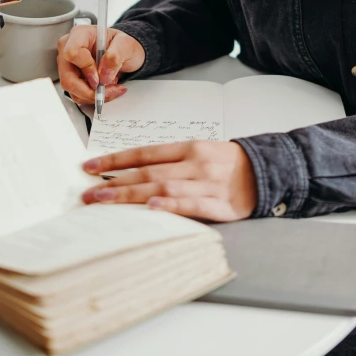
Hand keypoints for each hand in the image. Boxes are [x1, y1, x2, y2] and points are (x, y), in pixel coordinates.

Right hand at [57, 26, 145, 105]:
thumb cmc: (122, 45)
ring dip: (93, 94)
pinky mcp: (71, 77)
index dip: (86, 68)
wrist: (123, 53)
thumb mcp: (126, 45)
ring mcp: (68, 64)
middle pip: (67, 76)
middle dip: (89, 89)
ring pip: (71, 88)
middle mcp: (69, 48)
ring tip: (111, 86)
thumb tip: (104, 74)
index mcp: (80, 34)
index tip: (101, 76)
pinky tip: (105, 89)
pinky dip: (92, 96)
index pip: (72, 53)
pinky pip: (77, 93)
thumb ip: (115, 56)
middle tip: (108, 89)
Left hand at [81, 141, 257, 221]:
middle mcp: (194, 163)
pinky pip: (193, 205)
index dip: (115, 160)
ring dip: (131, 195)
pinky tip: (152, 208)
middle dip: (114, 183)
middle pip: (147, 172)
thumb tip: (133, 171)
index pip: (144, 153)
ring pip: (163, 187)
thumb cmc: (228, 163)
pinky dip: (172, 205)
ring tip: (105, 202)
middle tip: (87, 194)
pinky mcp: (220, 205)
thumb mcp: (199, 153)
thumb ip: (170, 162)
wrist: (267, 170)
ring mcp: (206, 183)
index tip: (88, 168)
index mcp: (187, 148)